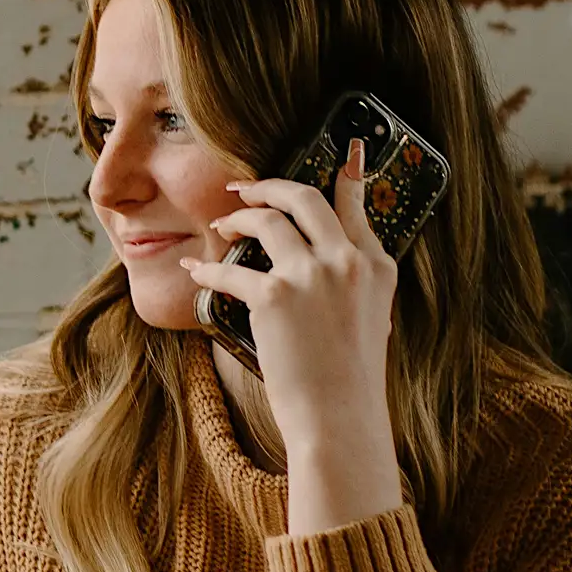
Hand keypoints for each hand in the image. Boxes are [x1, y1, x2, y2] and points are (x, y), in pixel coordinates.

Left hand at [185, 138, 405, 532]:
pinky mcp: (275, 296)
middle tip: (246, 191)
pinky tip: (195, 270)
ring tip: (222, 227)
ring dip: (237, 219)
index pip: (355, 206)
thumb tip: (330, 260)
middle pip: (304, 198)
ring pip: (266, 220)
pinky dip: (207, 270)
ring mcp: (311, 275)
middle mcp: (348, 261)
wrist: (339, 419)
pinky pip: (230, 270)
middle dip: (269, 188)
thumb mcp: (370, 320)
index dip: (346, 176)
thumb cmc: (350, 380)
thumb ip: (355, 282)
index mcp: (376, 266)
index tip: (344, 153)